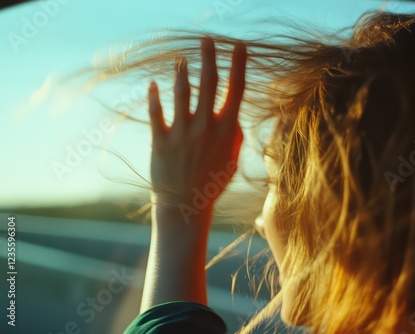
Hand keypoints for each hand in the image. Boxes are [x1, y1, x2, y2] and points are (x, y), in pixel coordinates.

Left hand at [148, 38, 246, 213]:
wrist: (186, 207)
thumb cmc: (212, 184)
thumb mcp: (232, 160)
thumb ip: (234, 136)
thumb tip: (233, 117)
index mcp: (226, 130)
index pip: (235, 90)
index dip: (238, 65)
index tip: (238, 46)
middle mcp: (205, 127)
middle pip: (208, 83)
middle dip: (209, 57)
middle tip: (206, 40)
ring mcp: (182, 133)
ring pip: (182, 92)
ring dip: (181, 71)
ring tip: (180, 58)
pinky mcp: (161, 141)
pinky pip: (156, 113)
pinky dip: (153, 97)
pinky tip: (153, 84)